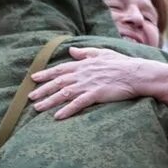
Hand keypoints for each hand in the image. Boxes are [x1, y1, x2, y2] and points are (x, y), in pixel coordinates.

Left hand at [30, 46, 167, 119]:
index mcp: (84, 64)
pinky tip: (57, 117)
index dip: (46, 74)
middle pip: (58, 82)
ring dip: (49, 101)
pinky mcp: (96, 94)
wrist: (138, 73)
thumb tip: (71, 51)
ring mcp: (89, 84)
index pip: (60, 69)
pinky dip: (67, 110)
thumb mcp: (103, 54)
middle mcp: (83, 73)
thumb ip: (85, 53)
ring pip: (64, 93)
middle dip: (42, 90)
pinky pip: (78, 104)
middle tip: (29, 98)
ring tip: (37, 109)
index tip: (33, 79)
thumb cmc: (122, 64)